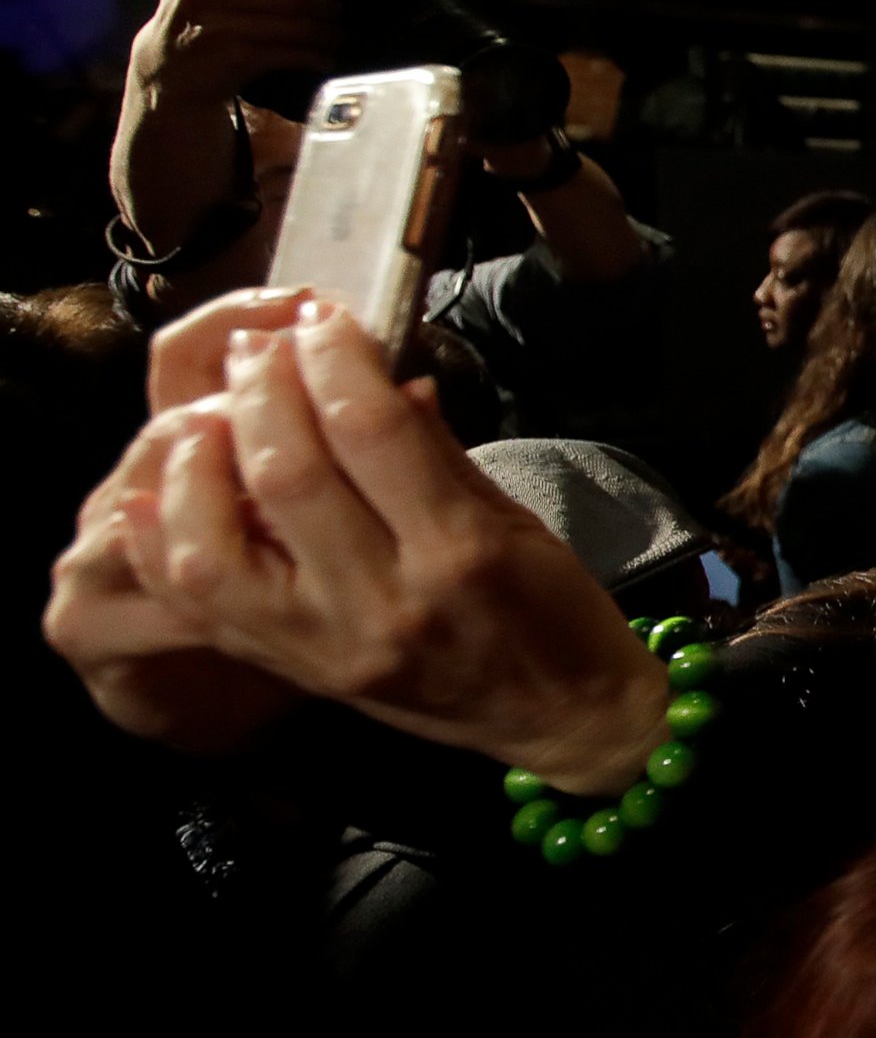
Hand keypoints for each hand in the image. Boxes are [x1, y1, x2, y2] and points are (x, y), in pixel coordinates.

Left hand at [92, 297, 668, 790]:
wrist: (559, 719)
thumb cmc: (553, 611)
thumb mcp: (513, 518)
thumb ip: (434, 449)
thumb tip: (376, 374)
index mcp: (458, 549)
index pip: (370, 427)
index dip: (334, 356)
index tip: (325, 318)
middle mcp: (384, 598)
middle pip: (287, 472)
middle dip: (263, 386)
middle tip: (261, 346)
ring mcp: (327, 642)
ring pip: (217, 541)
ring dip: (201, 458)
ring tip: (211, 409)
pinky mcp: (294, 669)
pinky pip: (198, 603)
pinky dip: (163, 540)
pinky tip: (154, 489)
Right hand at [126, 0, 341, 123]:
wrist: (166, 70)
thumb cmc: (199, 20)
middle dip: (324, 6)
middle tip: (340, 11)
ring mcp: (215, 26)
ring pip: (293, 26)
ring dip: (325, 33)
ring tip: (337, 35)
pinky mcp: (232, 57)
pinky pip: (288, 53)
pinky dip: (313, 56)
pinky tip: (323, 57)